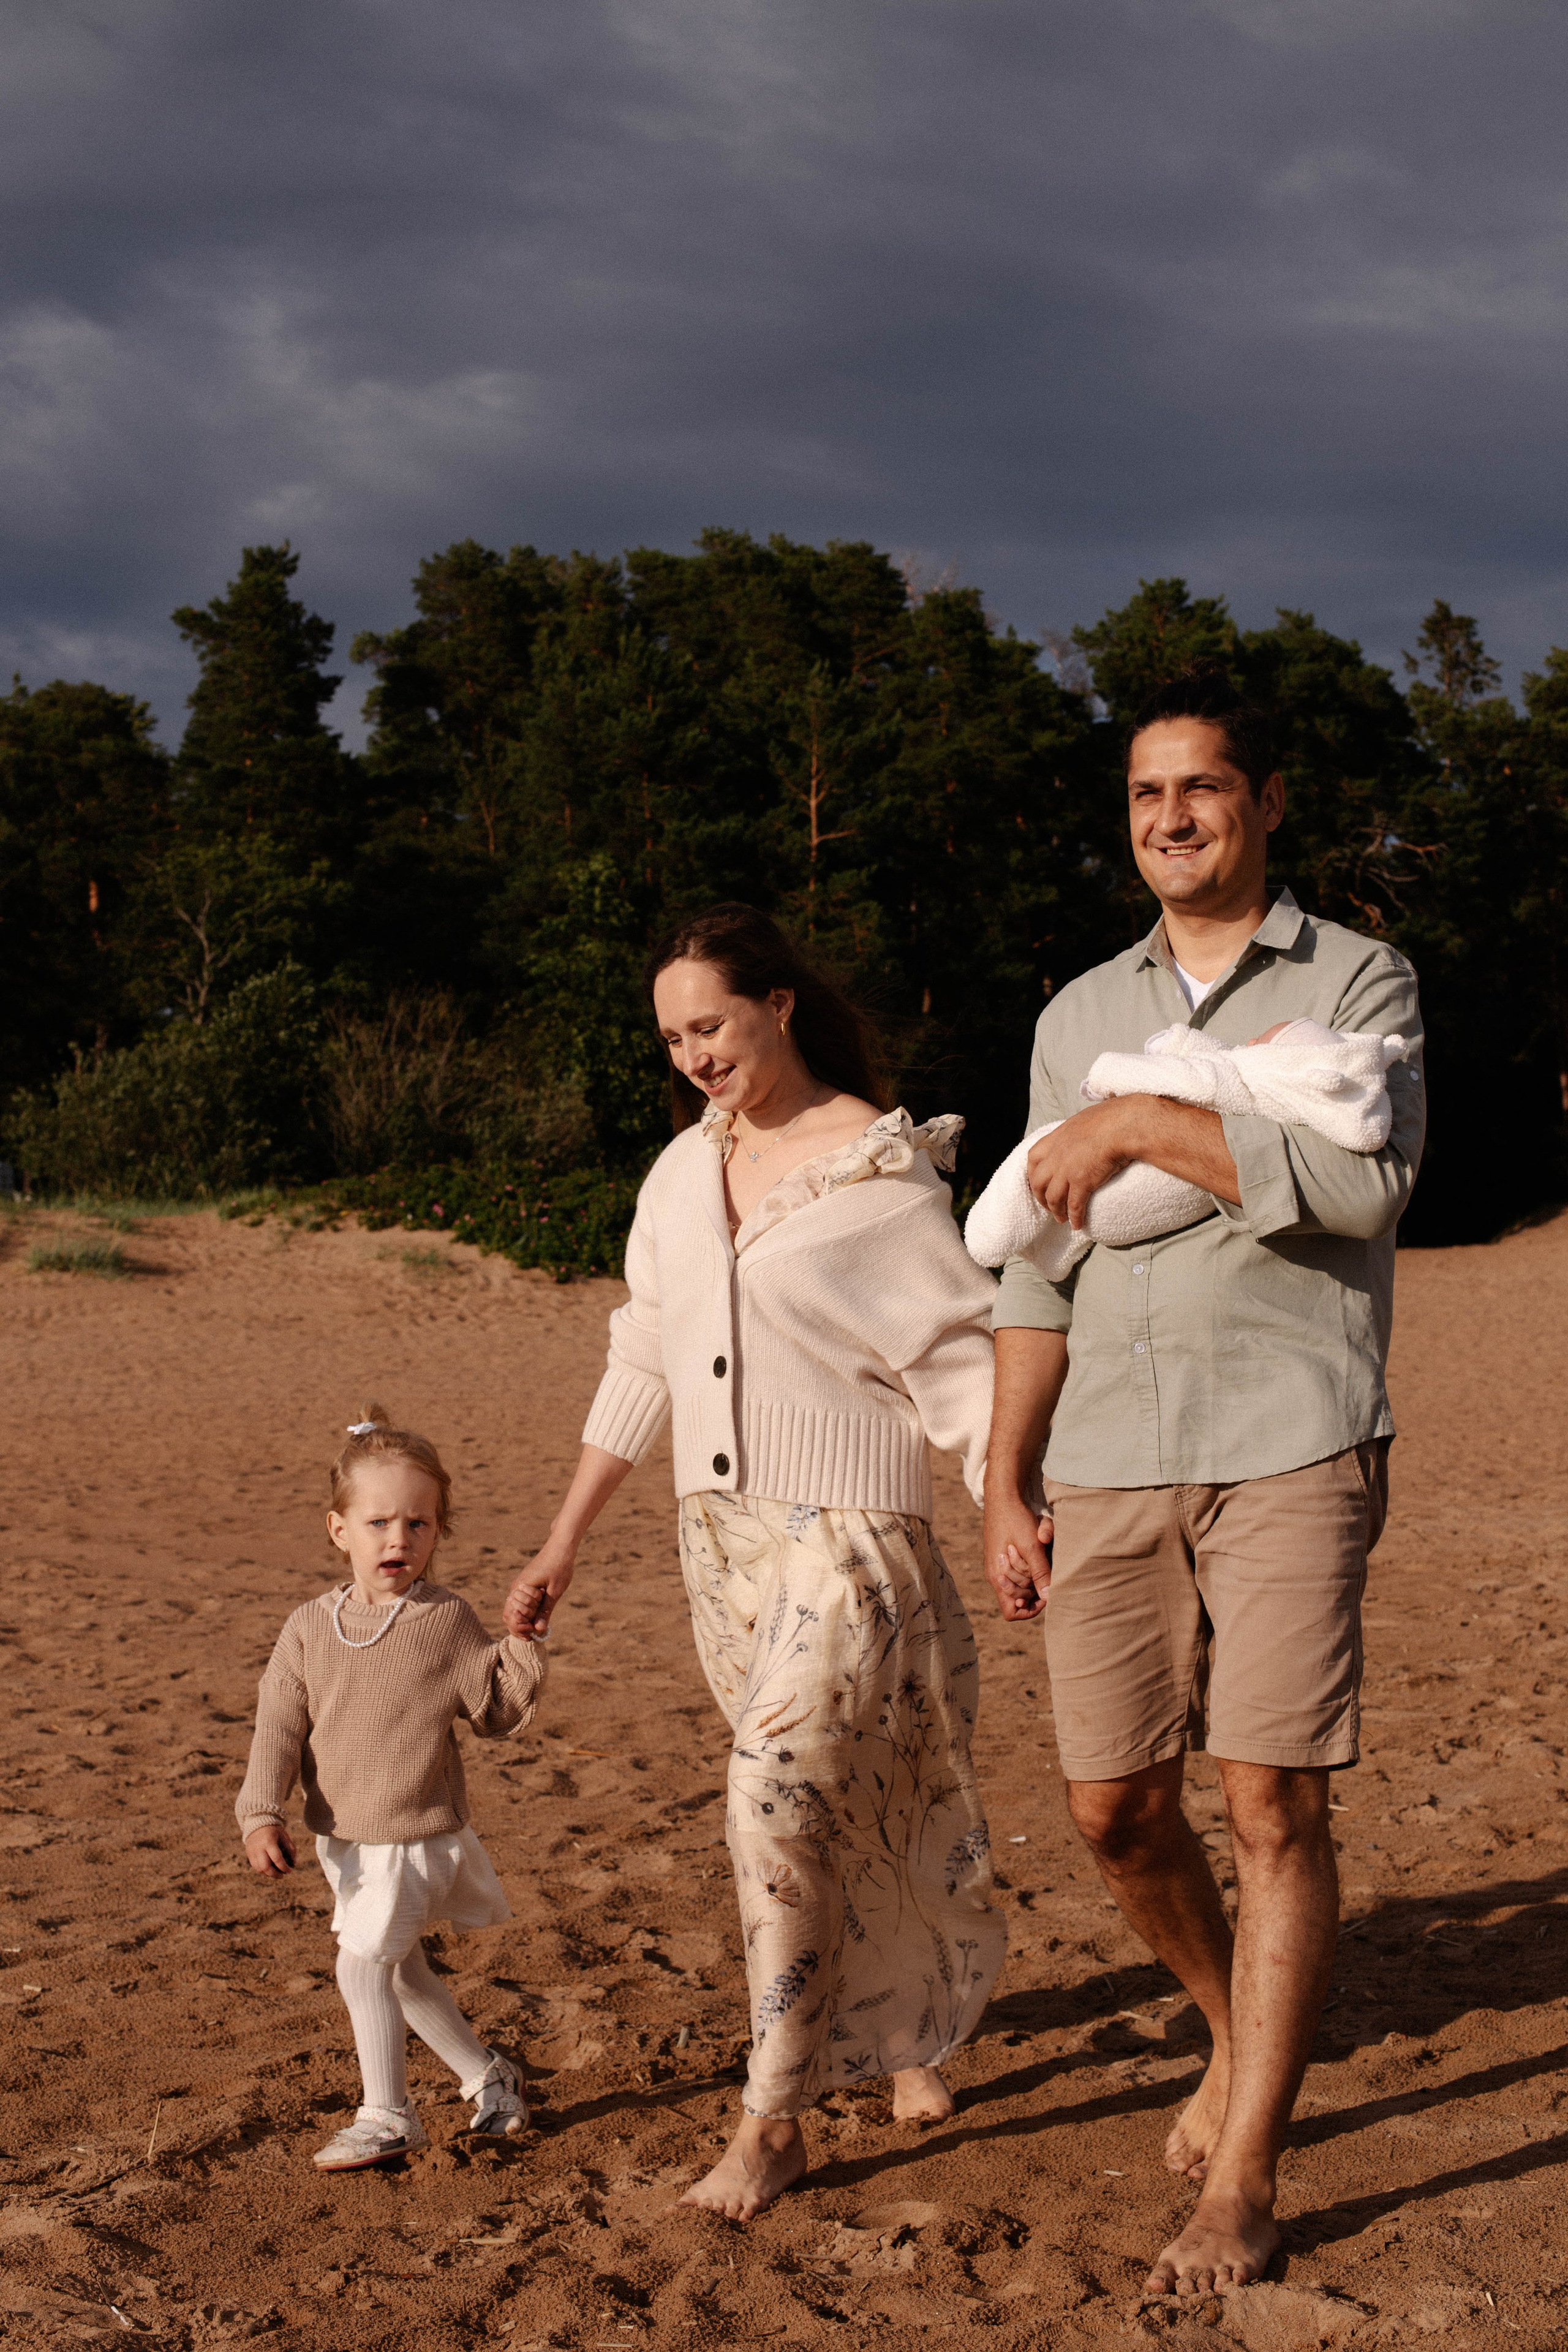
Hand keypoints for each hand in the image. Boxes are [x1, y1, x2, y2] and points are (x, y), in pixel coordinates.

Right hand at [245, 1824, 295, 1876]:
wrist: (258, 1824)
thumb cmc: (274, 1831)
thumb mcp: (284, 1836)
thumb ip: (291, 1849)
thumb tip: (294, 1864)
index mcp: (269, 1841)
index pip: (276, 1858)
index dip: (284, 1867)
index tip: (289, 1870)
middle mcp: (259, 1848)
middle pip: (265, 1867)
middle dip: (275, 1874)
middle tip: (282, 1875)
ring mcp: (252, 1852)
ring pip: (259, 1869)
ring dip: (268, 1874)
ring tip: (276, 1873)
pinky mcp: (249, 1854)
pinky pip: (255, 1867)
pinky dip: (263, 1871)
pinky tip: (270, 1870)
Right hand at [504, 1528, 577, 1639]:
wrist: (560, 1547)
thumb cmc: (559, 1566)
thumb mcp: (555, 1591)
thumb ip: (545, 1610)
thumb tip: (538, 1629)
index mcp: (520, 1589)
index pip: (511, 1616)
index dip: (521, 1628)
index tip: (534, 1633)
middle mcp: (516, 1588)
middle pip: (509, 1615)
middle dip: (520, 1626)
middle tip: (535, 1632)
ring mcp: (519, 1587)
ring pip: (513, 1610)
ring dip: (523, 1620)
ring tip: (537, 1625)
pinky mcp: (525, 1586)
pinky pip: (520, 1603)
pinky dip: (526, 1613)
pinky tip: (538, 1617)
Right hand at [982, 1486, 1052, 1620]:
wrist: (1002, 1496)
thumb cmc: (1015, 1520)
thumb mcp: (1031, 1547)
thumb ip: (1040, 1573)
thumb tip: (1049, 1597)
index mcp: (998, 1577)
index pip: (1011, 1612)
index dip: (1029, 1610)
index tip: (1044, 1595)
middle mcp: (995, 1575)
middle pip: (1018, 1599)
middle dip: (1033, 1589)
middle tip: (1042, 1569)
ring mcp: (997, 1566)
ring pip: (1019, 1585)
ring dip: (1032, 1576)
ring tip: (1039, 1555)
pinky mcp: (1002, 1556)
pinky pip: (1017, 1572)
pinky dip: (1028, 1567)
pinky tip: (1035, 1553)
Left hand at [1025, 1100, 1139, 1231]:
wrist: (1123, 1125)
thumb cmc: (1111, 1118)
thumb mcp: (1083, 1121)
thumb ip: (1075, 1132)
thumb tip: (1083, 1135)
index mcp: (1056, 1138)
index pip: (1033, 1158)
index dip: (1033, 1174)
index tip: (1038, 1183)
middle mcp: (1056, 1155)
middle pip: (1038, 1182)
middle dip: (1040, 1197)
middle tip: (1048, 1206)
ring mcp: (1066, 1170)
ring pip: (1052, 1198)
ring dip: (1056, 1211)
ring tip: (1061, 1219)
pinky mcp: (1081, 1182)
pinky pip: (1074, 1206)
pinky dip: (1074, 1217)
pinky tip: (1077, 1225)